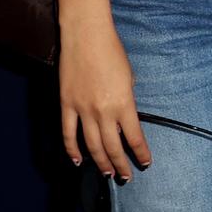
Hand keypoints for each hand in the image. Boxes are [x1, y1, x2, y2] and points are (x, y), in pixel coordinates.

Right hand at [59, 23, 151, 178]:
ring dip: (100, 162)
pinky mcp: (66, 105)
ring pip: (91, 145)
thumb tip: (123, 117)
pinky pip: (68, 134)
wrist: (86, 36)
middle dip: (121, 164)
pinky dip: (72, 150)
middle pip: (113, 146)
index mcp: (124, 103)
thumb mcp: (129, 77)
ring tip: (107, 173)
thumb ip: (126, 100)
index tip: (145, 162)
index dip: (140, 153)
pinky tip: (78, 160)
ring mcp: (83, 110)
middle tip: (125, 176)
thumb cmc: (112, 52)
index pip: (134, 137)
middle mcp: (103, 111)